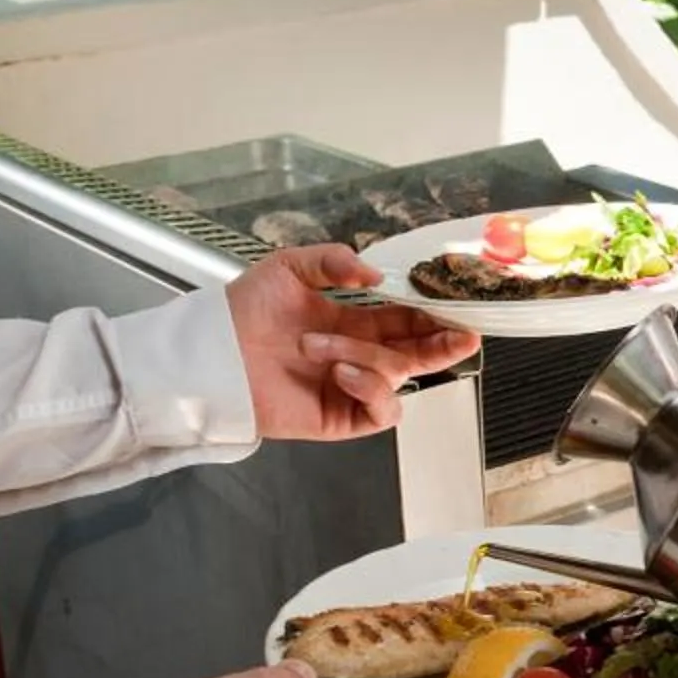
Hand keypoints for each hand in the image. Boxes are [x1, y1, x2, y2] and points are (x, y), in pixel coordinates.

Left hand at [227, 247, 475, 440]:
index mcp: (353, 319)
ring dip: (369, 358)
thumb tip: (378, 274)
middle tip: (465, 335)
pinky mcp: (341, 417)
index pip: (407, 318)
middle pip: (417, 352)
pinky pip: (381, 410)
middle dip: (443, 344)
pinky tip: (342, 374)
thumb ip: (335, 261)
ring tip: (323, 348)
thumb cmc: (244, 309)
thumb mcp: (289, 267)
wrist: (211, 354)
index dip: (434, 313)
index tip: (457, 304)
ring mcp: (352, 387)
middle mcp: (359, 353)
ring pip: (396, 376)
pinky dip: (370, 390)